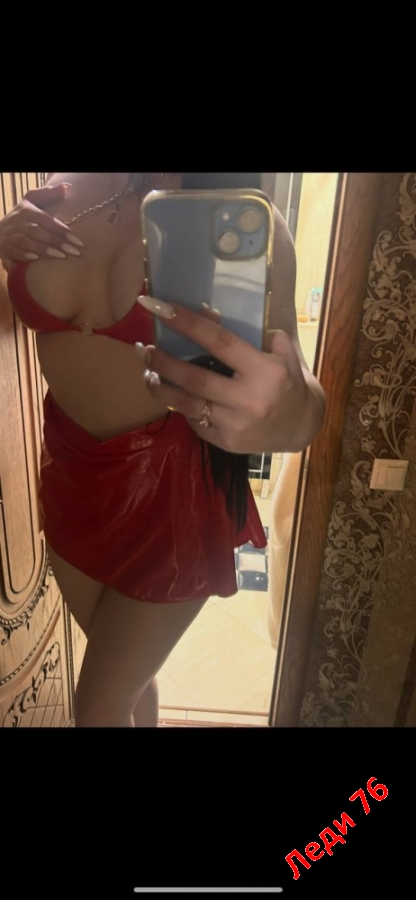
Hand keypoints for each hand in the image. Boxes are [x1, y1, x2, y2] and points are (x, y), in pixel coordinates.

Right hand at [0, 183, 82, 270]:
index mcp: (27, 211)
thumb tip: (66, 187)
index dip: (61, 229)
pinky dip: (24, 255)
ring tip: (61, 256)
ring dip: (44, 249)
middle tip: (74, 251)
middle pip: (37, 231)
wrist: (0, 230)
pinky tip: (37, 260)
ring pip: (27, 242)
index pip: (45, 220)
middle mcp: (18, 223)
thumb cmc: (22, 216)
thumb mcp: (32, 201)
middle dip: (56, 241)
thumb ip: (48, 194)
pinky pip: (14, 251)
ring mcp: (10, 236)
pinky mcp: (5, 248)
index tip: (77, 240)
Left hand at [135, 296, 325, 453]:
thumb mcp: (281, 352)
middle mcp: (249, 399)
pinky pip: (194, 423)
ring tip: (147, 373)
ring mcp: (236, 425)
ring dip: (161, 388)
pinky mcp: (227, 443)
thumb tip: (207, 313)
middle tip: (143, 348)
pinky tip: (171, 395)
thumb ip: (251, 333)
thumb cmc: (288, 381)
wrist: (301, 426)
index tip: (160, 308)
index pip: (219, 342)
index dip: (187, 323)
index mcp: (264, 371)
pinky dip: (180, 408)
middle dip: (163, 362)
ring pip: (187, 405)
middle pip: (195, 378)